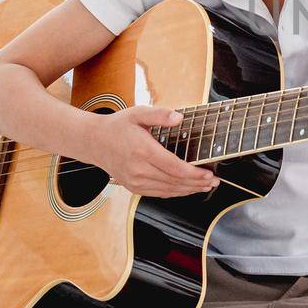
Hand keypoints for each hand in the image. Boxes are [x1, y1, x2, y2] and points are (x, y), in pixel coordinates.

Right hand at [87, 105, 218, 197]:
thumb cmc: (118, 126)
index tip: (209, 174)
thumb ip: (160, 114)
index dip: (194, 174)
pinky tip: (187, 189)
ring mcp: (135, 181)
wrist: (94, 142)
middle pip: (174, 182)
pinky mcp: (133, 187)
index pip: (174, 168)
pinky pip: (158, 193)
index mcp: (142, 151)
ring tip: (205, 187)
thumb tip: (179, 118)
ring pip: (168, 190)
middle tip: (213, 182)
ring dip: (189, 190)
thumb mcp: (138, 113)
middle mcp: (138, 169)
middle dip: (197, 183)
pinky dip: (175, 193)